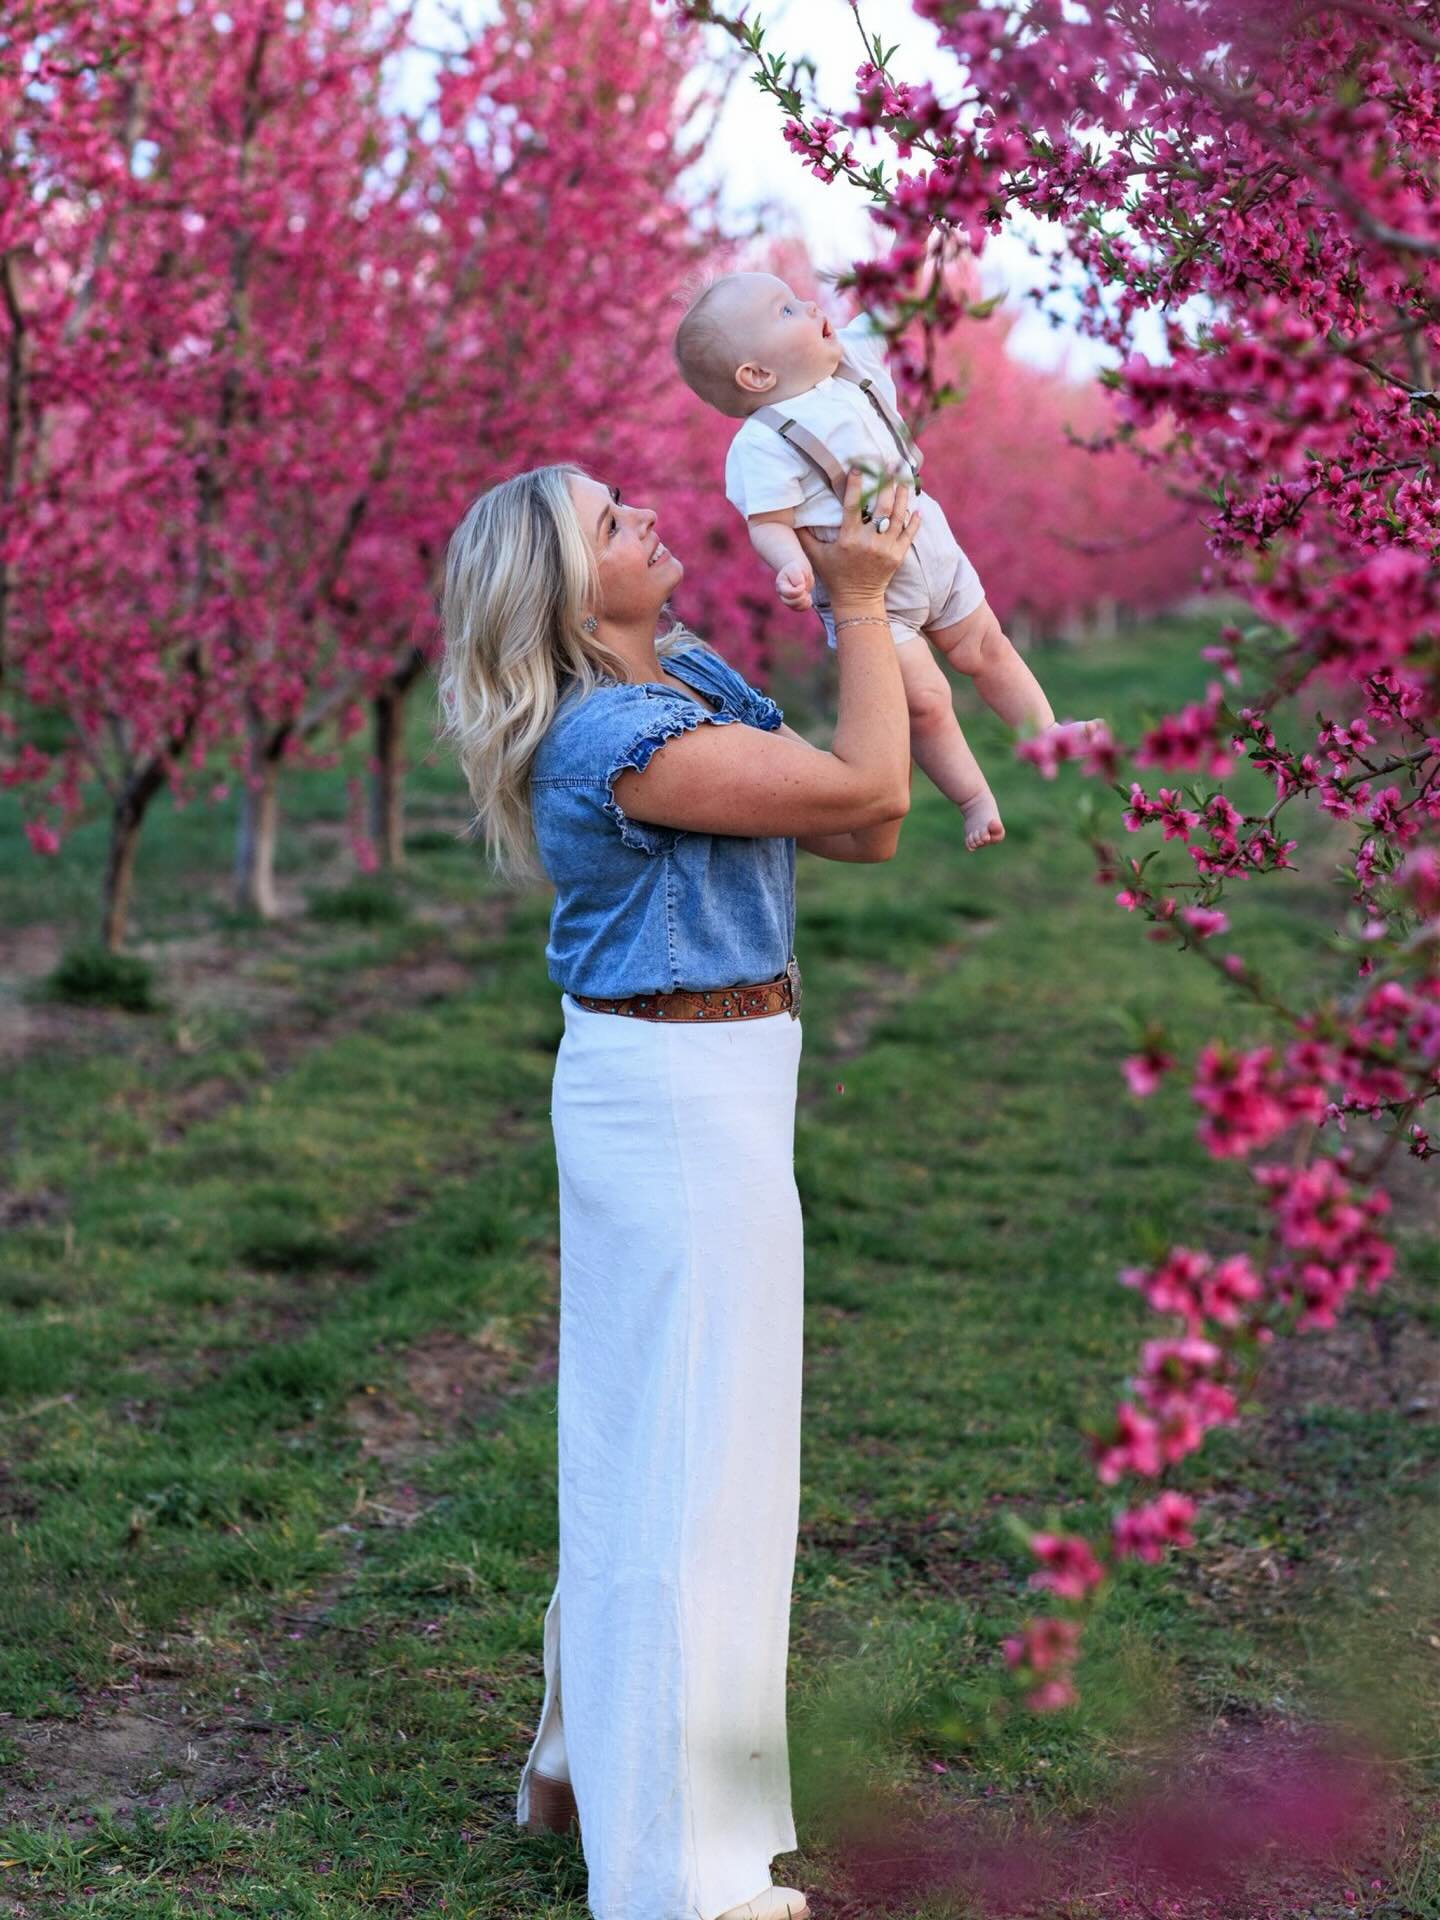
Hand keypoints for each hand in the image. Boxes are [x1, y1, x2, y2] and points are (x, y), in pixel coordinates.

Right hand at [776, 560, 813, 611]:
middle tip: (805, 589)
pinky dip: (806, 605)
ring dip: (804, 602)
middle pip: (790, 602)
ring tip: (807, 593)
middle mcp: (782, 594)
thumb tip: (801, 589)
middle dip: (802, 597)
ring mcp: (787, 600)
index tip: (803, 584)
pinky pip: (799, 609)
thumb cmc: (796, 569)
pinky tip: (808, 597)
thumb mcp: (797, 569)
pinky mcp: (793, 604)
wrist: (798, 572)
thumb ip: (798, 579)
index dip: (799, 590)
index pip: (790, 593)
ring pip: (795, 607)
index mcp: (780, 584)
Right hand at [795, 469, 919, 605]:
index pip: (852, 506)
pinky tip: (917, 507)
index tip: (858, 468)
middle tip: (890, 465)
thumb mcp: (816, 556)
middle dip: (886, 484)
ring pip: (898, 517)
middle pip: (881, 507)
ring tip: (904, 480)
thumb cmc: (835, 575)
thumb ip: (804, 536)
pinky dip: (914, 521)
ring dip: (902, 497)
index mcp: (848, 539)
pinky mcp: (897, 556)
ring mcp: (885, 549)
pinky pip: (909, 534)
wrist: (857, 600)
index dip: (855, 485)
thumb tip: (790, 516)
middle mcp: (868, 542)